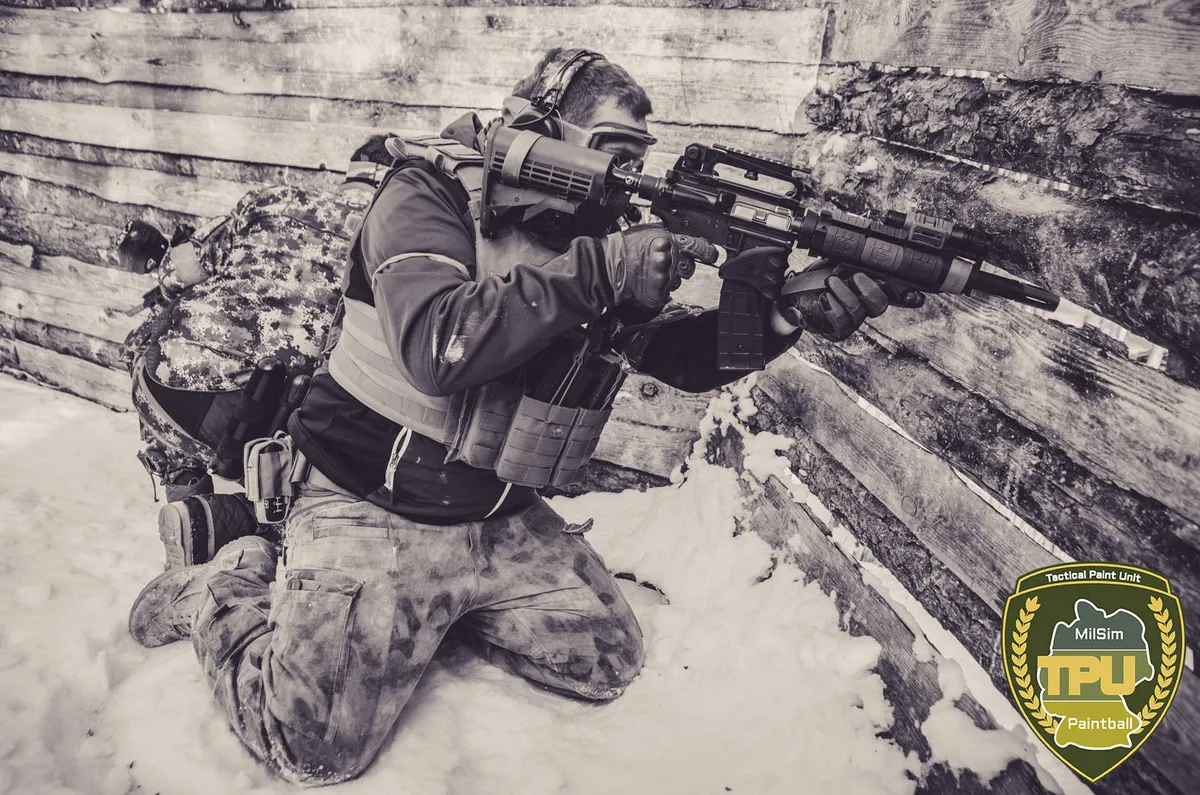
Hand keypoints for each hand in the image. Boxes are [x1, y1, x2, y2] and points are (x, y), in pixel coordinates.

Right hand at [602, 225, 717, 311]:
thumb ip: (670, 236)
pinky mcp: (657, 293)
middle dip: (681, 267)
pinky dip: (658, 290)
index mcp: (669, 240)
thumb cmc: (625, 247)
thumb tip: (689, 240)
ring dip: (668, 279)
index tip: (710, 255)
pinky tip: (648, 282)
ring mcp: (663, 277)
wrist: (607, 265)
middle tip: (665, 263)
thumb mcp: (650, 231)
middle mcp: (669, 259)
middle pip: (689, 268)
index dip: (707, 252)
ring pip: (676, 282)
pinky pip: (665, 294)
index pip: (700, 248)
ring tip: (651, 272)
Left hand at [775, 268, 920, 340]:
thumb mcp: (836, 260)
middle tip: (856, 276)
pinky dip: (833, 309)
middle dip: (870, 290)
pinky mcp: (836, 331)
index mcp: (871, 288)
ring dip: (845, 295)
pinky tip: (825, 298)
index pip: (899, 295)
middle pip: (880, 305)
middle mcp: (865, 306)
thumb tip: (867, 247)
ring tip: (830, 281)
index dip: (910, 297)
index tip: (916, 295)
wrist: (791, 293)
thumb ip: (854, 256)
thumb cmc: (817, 276)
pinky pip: (841, 325)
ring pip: (859, 313)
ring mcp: (852, 320)